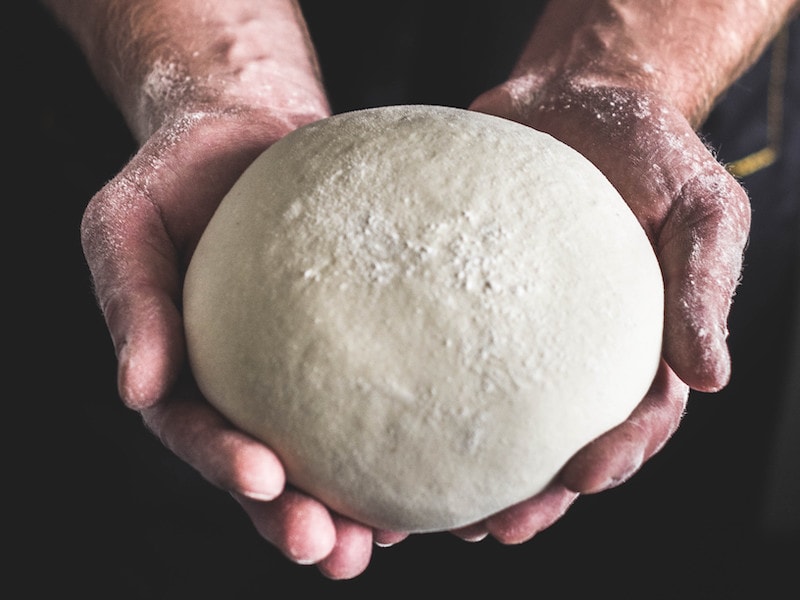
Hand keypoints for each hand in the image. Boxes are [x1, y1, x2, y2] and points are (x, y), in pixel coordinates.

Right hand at [81, 107, 393, 578]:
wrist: (249, 131)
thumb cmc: (178, 177)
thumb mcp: (128, 226)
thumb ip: (130, 302)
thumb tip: (133, 388)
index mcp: (189, 372)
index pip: (200, 434)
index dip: (226, 466)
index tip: (265, 480)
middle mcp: (253, 385)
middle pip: (273, 471)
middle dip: (299, 519)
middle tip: (334, 552)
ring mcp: (311, 369)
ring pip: (337, 451)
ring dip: (363, 505)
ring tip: (393, 536)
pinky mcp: (365, 338)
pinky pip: (390, 389)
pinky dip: (415, 432)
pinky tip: (448, 458)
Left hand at [458, 77, 749, 541]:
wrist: (572, 98)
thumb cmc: (646, 150)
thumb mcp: (699, 206)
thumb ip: (704, 286)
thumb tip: (713, 379)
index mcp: (638, 342)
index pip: (637, 419)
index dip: (614, 456)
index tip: (583, 478)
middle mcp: (574, 351)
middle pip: (560, 441)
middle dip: (537, 494)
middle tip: (498, 527)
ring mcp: (515, 332)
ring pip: (499, 420)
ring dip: (476, 473)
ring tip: (439, 513)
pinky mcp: (464, 305)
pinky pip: (444, 357)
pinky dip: (424, 400)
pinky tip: (392, 430)